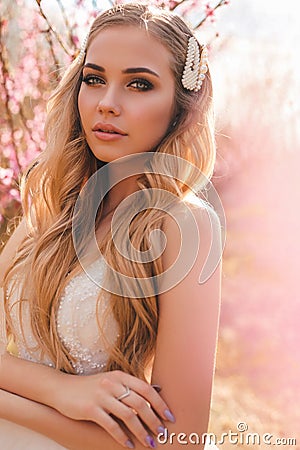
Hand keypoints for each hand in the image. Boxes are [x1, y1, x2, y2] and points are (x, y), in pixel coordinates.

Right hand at [51, 370, 174, 447]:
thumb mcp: (111, 381)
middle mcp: (113, 384)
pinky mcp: (90, 409)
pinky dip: (122, 437)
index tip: (169, 417)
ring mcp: (102, 396)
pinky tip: (128, 445)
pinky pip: (111, 425)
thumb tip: (157, 390)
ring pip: (129, 416)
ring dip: (141, 432)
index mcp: (120, 376)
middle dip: (154, 421)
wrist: (62, 388)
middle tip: (162, 434)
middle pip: (140, 403)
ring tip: (149, 443)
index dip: (160, 403)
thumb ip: (130, 386)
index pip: (146, 389)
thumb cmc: (91, 387)